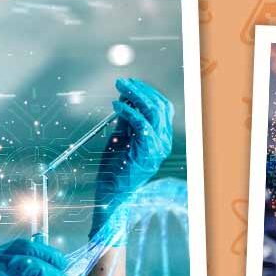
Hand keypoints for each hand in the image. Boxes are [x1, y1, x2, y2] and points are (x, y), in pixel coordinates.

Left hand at [92, 78, 173, 231]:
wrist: (111, 193)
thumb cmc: (114, 169)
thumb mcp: (120, 138)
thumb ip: (125, 120)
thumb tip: (125, 98)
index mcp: (160, 139)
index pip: (162, 108)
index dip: (147, 92)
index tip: (130, 85)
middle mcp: (163, 142)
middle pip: (160, 106)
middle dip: (141, 90)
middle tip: (122, 82)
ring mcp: (158, 148)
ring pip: (154, 111)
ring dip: (136, 95)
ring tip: (120, 89)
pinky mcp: (147, 151)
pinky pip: (141, 123)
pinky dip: (128, 111)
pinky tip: (116, 106)